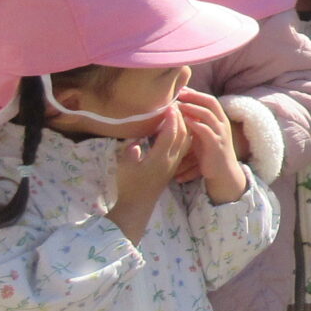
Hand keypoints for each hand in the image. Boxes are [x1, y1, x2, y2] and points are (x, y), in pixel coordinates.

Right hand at [111, 109, 188, 242]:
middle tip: (175, 102)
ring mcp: (174, 163)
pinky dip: (184, 134)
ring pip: (186, 140)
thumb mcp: (124, 168)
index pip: (171, 134)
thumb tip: (136, 140)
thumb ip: (130, 152)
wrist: (137, 207)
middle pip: (182, 134)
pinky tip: (180, 127)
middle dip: (181, 117)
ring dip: (185, 125)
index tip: (168, 104)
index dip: (172, 117)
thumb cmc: (128, 187)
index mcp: (159, 158)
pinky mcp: (173, 166)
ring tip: (179, 111)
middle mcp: (170, 160)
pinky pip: (184, 146)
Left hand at [177, 90, 246, 204]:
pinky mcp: (216, 144)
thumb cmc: (209, 152)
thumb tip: (181, 108)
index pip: (210, 100)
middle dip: (195, 96)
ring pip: (208, 114)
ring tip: (179, 105)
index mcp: (220, 119)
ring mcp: (220, 133)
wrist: (223, 172)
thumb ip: (196, 121)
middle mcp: (222, 123)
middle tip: (179, 93)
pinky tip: (184, 121)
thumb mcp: (203, 133)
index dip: (196, 93)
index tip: (181, 89)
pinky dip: (195, 124)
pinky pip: (206, 130)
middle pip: (210, 102)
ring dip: (193, 108)